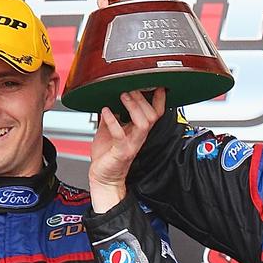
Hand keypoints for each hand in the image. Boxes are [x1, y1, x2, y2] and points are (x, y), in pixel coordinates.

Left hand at [88, 89, 166, 211]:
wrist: (103, 177)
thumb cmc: (108, 156)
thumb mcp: (109, 129)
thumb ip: (112, 115)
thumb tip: (108, 99)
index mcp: (138, 131)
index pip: (155, 112)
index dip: (159, 99)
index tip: (157, 85)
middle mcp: (138, 137)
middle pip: (152, 115)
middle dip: (143, 99)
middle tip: (130, 89)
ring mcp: (131, 144)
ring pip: (144, 123)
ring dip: (134, 107)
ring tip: (122, 96)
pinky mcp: (121, 152)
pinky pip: (120, 135)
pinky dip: (113, 121)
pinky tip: (106, 112)